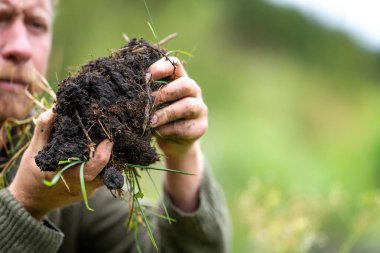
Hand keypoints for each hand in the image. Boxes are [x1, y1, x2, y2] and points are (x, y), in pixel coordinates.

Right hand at [8, 109, 111, 219]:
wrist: (30, 201)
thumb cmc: (30, 174)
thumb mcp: (33, 151)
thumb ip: (44, 129)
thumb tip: (54, 109)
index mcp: (70, 174)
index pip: (98, 162)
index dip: (106, 147)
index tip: (106, 135)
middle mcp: (83, 185)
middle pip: (108, 167)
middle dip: (110, 151)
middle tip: (108, 137)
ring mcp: (88, 191)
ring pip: (108, 173)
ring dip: (109, 159)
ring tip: (105, 144)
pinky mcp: (90, 192)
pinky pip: (103, 178)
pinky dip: (104, 166)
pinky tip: (100, 154)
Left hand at [148, 57, 207, 211]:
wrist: (173, 143)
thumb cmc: (158, 117)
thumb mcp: (151, 103)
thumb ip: (145, 94)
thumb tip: (124, 88)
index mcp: (179, 78)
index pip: (175, 64)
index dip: (161, 67)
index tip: (146, 76)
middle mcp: (193, 91)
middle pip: (185, 84)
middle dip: (165, 92)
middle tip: (148, 101)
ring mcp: (200, 108)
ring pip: (187, 105)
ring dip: (166, 113)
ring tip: (151, 121)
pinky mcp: (200, 127)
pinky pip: (186, 126)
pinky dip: (169, 129)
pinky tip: (159, 132)